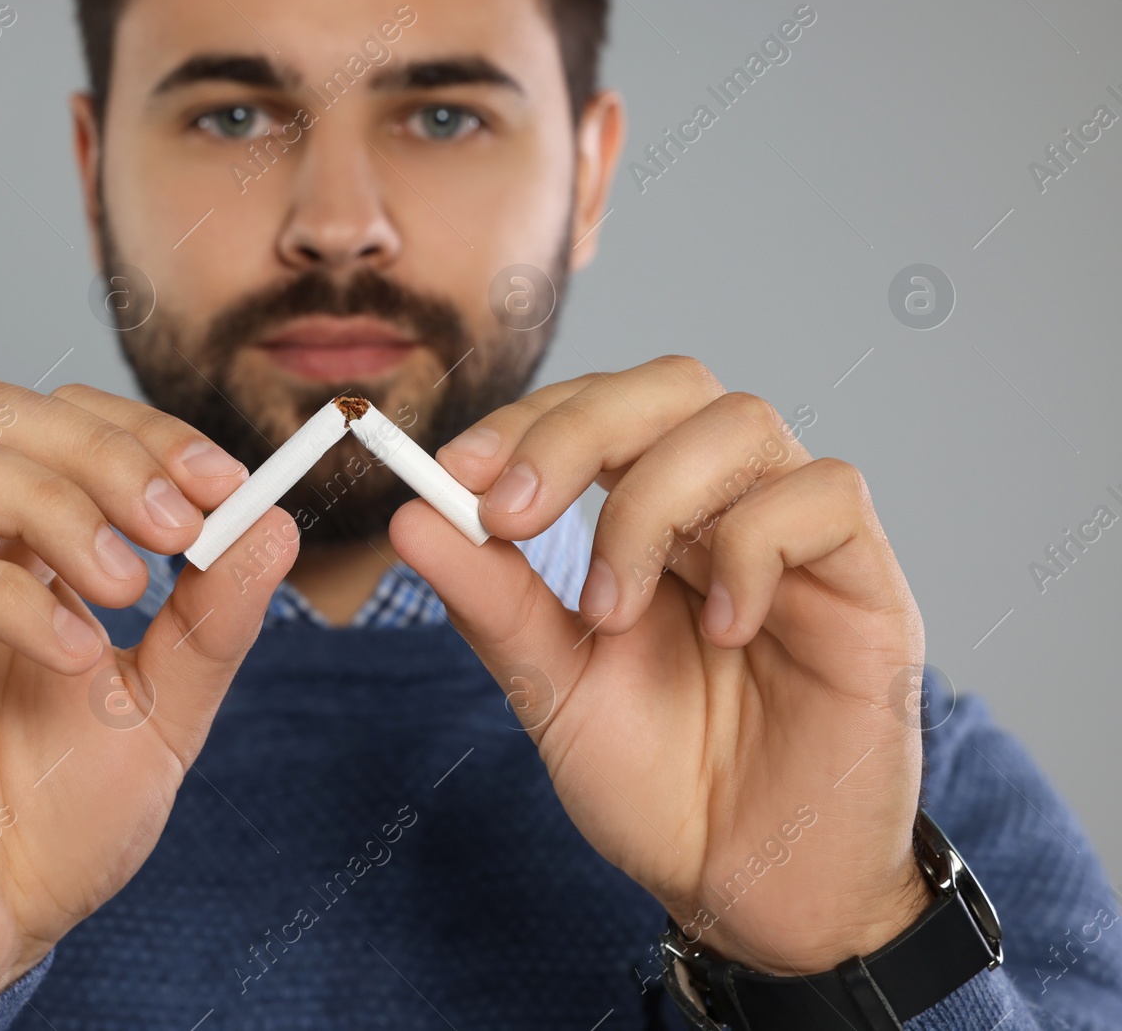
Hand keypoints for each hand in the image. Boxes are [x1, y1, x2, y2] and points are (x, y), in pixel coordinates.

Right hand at [0, 381, 292, 1010]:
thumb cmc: (56, 817)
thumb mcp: (162, 709)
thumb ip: (211, 619)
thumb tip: (272, 523)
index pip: (55, 423)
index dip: (141, 432)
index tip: (224, 481)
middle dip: (99, 453)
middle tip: (177, 523)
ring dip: (48, 503)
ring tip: (128, 584)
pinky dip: (2, 598)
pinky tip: (74, 653)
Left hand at [390, 355, 932, 974]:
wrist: (751, 893)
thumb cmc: (661, 786)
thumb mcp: (553, 691)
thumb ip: (493, 603)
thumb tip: (410, 516)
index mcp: (653, 521)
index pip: (599, 410)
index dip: (528, 419)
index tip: (456, 470)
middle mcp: (728, 510)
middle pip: (672, 384)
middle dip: (576, 430)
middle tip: (511, 512)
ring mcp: (800, 542)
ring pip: (740, 423)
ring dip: (651, 502)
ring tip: (613, 612)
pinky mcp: (868, 586)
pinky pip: (825, 497)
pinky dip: (753, 546)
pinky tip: (723, 632)